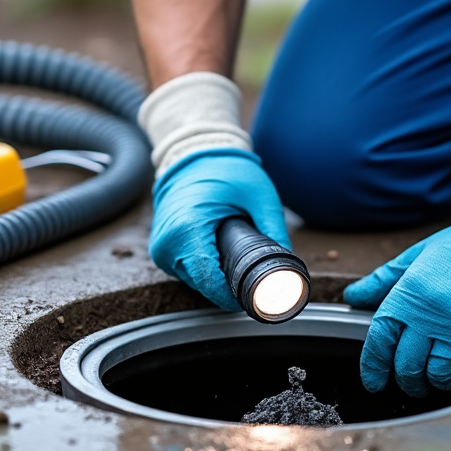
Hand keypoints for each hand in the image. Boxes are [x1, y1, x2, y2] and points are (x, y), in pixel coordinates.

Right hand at [150, 148, 289, 310]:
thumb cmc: (223, 167)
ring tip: (238, 261)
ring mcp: (161, 248)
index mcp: (187, 230)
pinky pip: (185, 270)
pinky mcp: (161, 248)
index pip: (210, 283)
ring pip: (193, 281)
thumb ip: (275, 228)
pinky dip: (203, 268)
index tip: (257, 300)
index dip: (234, 297)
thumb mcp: (259, 194)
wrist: (193, 150)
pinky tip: (221, 256)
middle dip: (229, 288)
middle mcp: (168, 244)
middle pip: (203, 285)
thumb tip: (290, 262)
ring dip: (215, 278)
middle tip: (257, 281)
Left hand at [344, 209, 450, 396]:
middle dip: (407, 380)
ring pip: (439, 373)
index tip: (373, 380)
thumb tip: (353, 295)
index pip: (380, 340)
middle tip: (412, 382)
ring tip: (441, 375)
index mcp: (410, 293)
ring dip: (437, 380)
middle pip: (408, 365)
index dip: (373, 366)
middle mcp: (433, 314)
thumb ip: (385, 278)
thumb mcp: (421, 254)